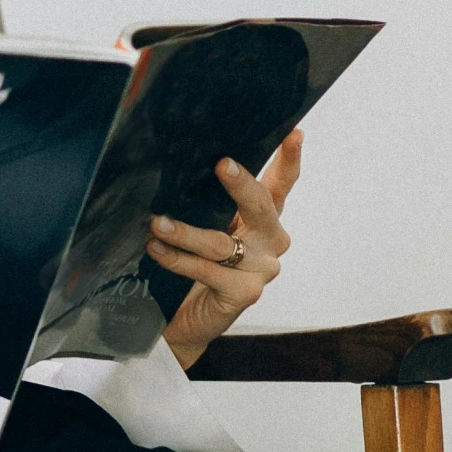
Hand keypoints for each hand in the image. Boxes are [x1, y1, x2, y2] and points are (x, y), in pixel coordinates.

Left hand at [156, 130, 302, 372]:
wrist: (186, 318)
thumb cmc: (196, 264)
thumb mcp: (206, 224)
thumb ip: (209, 201)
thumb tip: (185, 162)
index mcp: (264, 219)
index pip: (281, 185)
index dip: (289, 159)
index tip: (294, 133)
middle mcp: (270, 241)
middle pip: (261, 207)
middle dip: (242, 184)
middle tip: (222, 165)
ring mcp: (261, 269)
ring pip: (222, 243)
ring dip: (186, 231)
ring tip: (157, 222)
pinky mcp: (244, 293)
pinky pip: (207, 270)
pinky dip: (178, 259)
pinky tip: (156, 249)